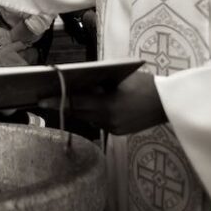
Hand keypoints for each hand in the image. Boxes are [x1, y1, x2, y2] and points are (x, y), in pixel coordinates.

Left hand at [37, 70, 166, 134]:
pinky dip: (92, 114)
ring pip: (88, 118)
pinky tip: (87, 107)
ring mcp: (114, 128)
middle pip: (79, 112)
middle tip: (45, 100)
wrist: (168, 103)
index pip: (76, 102)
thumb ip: (97, 82)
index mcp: (108, 104)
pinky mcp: (119, 132)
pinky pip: (98, 123)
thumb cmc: (145, 83)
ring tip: (62, 101)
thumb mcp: (119, 78)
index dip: (57, 101)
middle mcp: (108, 120)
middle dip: (63, 106)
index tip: (41, 100)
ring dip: (77, 110)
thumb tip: (76, 82)